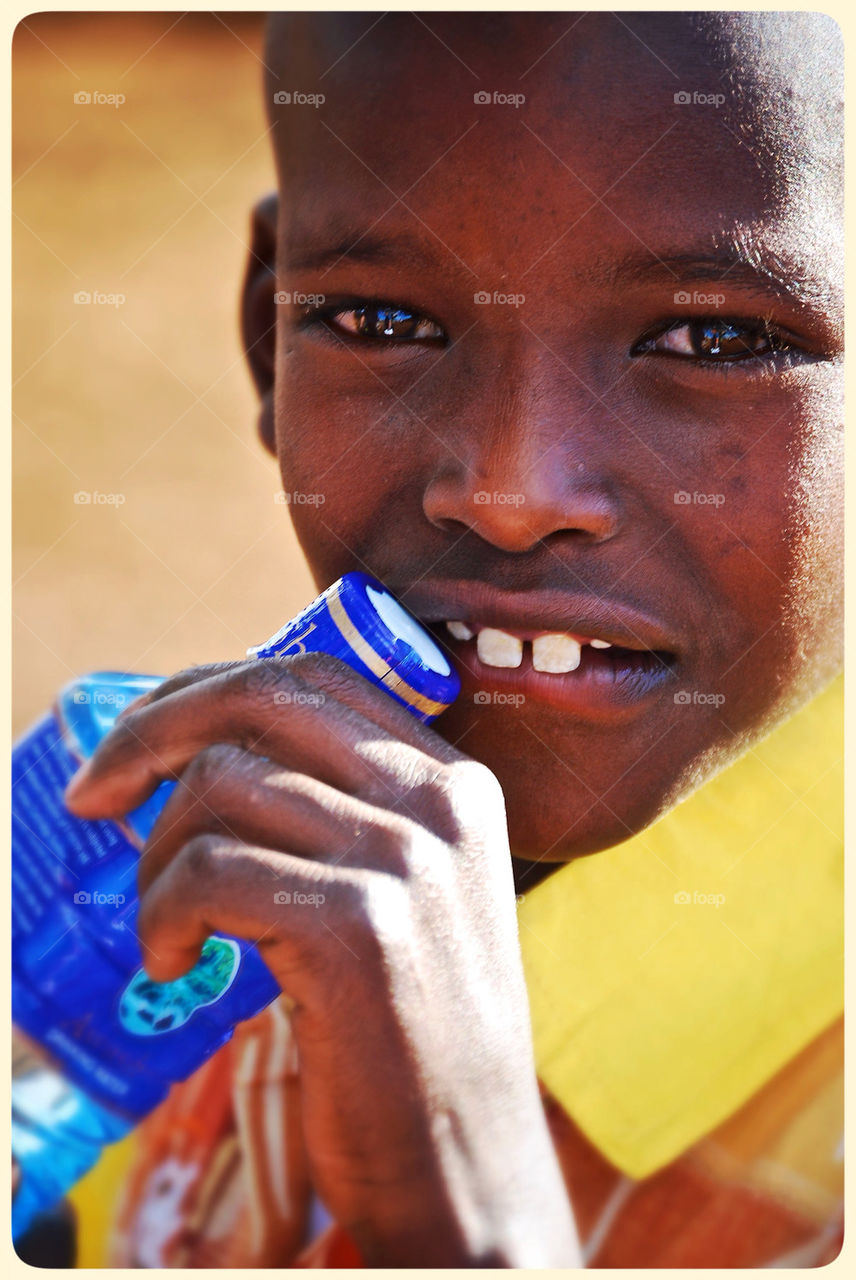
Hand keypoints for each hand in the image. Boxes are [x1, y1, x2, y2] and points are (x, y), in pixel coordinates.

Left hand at [64, 654, 579, 1265]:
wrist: (464, 1155)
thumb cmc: (407, 1023)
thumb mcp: (400, 887)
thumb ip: (331, 808)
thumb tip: (194, 748)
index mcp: (450, 780)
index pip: (311, 675)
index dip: (206, 689)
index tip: (142, 738)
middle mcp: (437, 801)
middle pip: (259, 699)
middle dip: (149, 732)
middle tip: (92, 794)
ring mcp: (405, 859)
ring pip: (220, 788)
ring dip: (157, 859)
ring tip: (167, 925)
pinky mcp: (360, 927)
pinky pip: (209, 872)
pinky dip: (164, 915)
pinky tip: (179, 963)